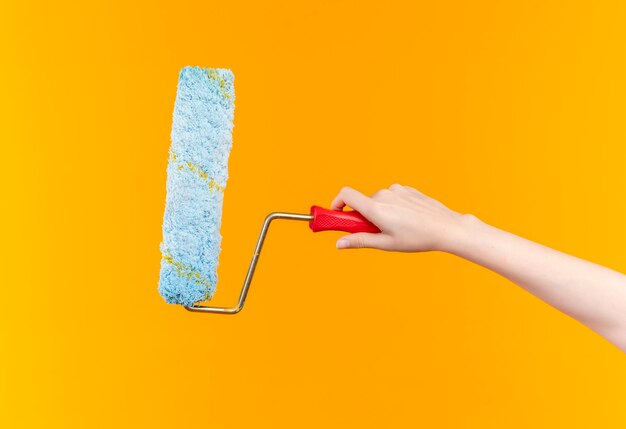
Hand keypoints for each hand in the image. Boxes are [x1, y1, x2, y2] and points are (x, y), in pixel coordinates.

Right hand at [330, 185, 472, 251]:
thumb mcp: (386, 243)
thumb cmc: (417, 238)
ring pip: (378, 200)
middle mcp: (384, 194)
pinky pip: (391, 197)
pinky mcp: (407, 189)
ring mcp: (396, 189)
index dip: (336, 204)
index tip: (336, 215)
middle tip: (374, 233)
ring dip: (379, 212)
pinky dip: (392, 207)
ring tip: (397, 228)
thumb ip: (360, 241)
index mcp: (376, 208)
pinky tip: (407, 220)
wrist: (446, 227)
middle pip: (362, 202)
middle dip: (362, 217)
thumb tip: (339, 243)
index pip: (345, 194)